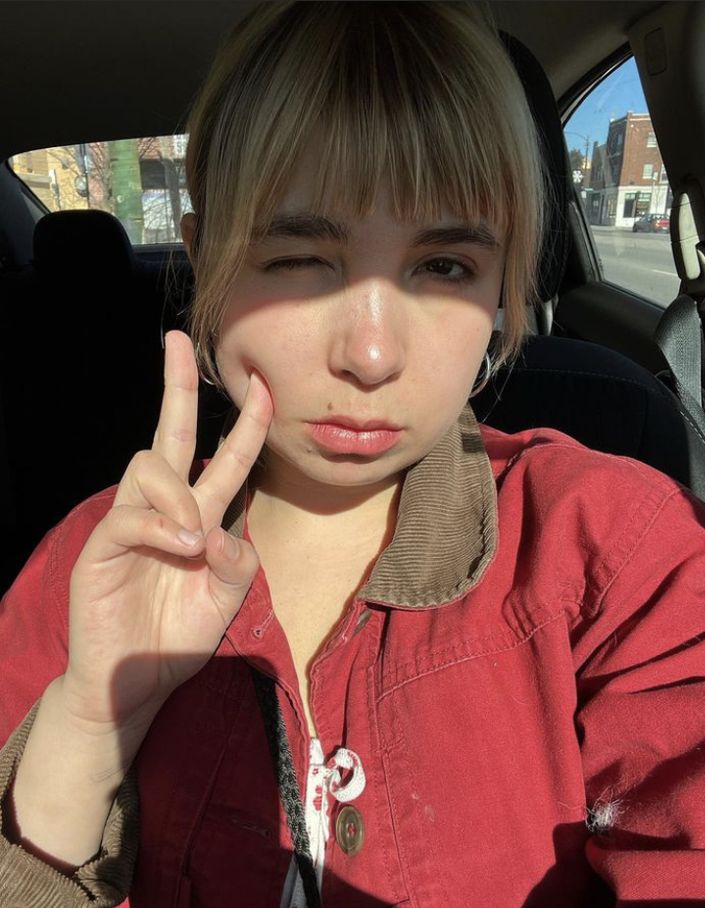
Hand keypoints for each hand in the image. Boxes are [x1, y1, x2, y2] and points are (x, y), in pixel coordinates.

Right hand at [61, 330, 271, 741]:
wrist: (135, 683)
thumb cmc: (179, 636)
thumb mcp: (229, 599)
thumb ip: (239, 562)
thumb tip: (218, 530)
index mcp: (198, 516)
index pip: (224, 457)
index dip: (246, 422)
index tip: (262, 384)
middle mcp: (164, 509)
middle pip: (168, 434)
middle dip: (177, 386)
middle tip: (177, 341)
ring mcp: (130, 523)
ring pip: (148, 464)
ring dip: (181, 492)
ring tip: (195, 538)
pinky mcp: (101, 546)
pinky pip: (129, 514)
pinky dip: (161, 526)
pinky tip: (181, 547)